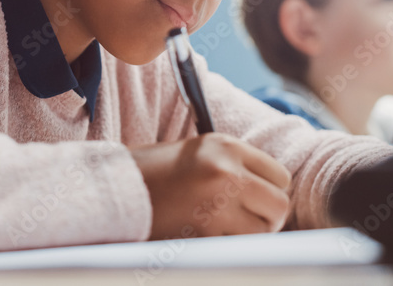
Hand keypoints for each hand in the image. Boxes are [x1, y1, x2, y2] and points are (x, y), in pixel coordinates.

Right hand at [129, 133, 290, 239]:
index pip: (280, 176)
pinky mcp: (204, 232)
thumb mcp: (199, 153)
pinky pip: (236, 247)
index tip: (257, 199)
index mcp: (225, 146)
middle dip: (269, 218)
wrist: (113, 188)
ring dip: (249, 235)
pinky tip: (204, 234)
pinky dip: (226, 246)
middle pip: (280, 204)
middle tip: (249, 222)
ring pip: (263, 231)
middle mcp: (225, 171)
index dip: (270, 191)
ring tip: (224, 228)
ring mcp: (216, 203)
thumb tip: (275, 193)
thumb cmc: (155, 172)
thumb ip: (236, 166)